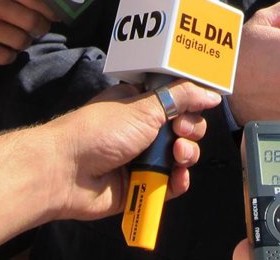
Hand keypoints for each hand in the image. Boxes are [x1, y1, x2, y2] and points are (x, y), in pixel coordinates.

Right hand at [0, 0, 55, 62]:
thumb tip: (51, 3)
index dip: (50, 9)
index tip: (56, 15)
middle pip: (32, 21)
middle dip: (41, 28)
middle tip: (39, 29)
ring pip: (21, 40)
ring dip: (26, 43)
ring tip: (21, 39)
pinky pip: (4, 56)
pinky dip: (10, 56)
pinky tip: (5, 50)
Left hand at [46, 80, 220, 220]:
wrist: (67, 171)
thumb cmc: (101, 130)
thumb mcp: (144, 106)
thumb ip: (181, 98)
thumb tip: (211, 95)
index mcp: (140, 103)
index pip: (176, 99)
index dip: (190, 103)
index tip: (197, 105)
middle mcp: (143, 129)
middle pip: (183, 128)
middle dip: (190, 129)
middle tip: (180, 131)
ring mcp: (142, 158)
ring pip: (180, 156)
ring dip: (186, 155)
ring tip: (177, 155)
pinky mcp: (141, 185)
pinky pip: (170, 184)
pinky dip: (178, 182)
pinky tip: (177, 178)